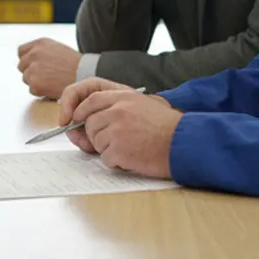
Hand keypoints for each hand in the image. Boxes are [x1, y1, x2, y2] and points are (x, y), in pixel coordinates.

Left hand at [17, 38, 81, 98]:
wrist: (84, 74)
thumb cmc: (75, 63)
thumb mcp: (57, 48)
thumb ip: (42, 51)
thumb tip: (31, 59)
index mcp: (40, 44)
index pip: (21, 51)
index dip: (27, 59)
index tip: (32, 64)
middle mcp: (34, 54)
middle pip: (22, 66)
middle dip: (30, 71)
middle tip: (44, 76)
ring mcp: (33, 69)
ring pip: (26, 78)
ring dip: (35, 81)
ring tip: (51, 81)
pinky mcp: (35, 84)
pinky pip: (32, 89)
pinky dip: (40, 91)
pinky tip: (52, 87)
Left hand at [58, 77, 180, 178]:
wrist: (183, 143)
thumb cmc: (166, 128)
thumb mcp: (143, 105)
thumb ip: (117, 106)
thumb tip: (88, 118)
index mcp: (124, 96)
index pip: (91, 98)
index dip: (80, 109)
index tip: (75, 118)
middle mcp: (118, 110)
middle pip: (90, 123)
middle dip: (97, 135)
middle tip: (115, 142)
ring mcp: (117, 129)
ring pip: (97, 142)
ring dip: (109, 149)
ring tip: (131, 147)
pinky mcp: (119, 149)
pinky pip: (106, 158)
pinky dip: (117, 161)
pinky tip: (134, 156)